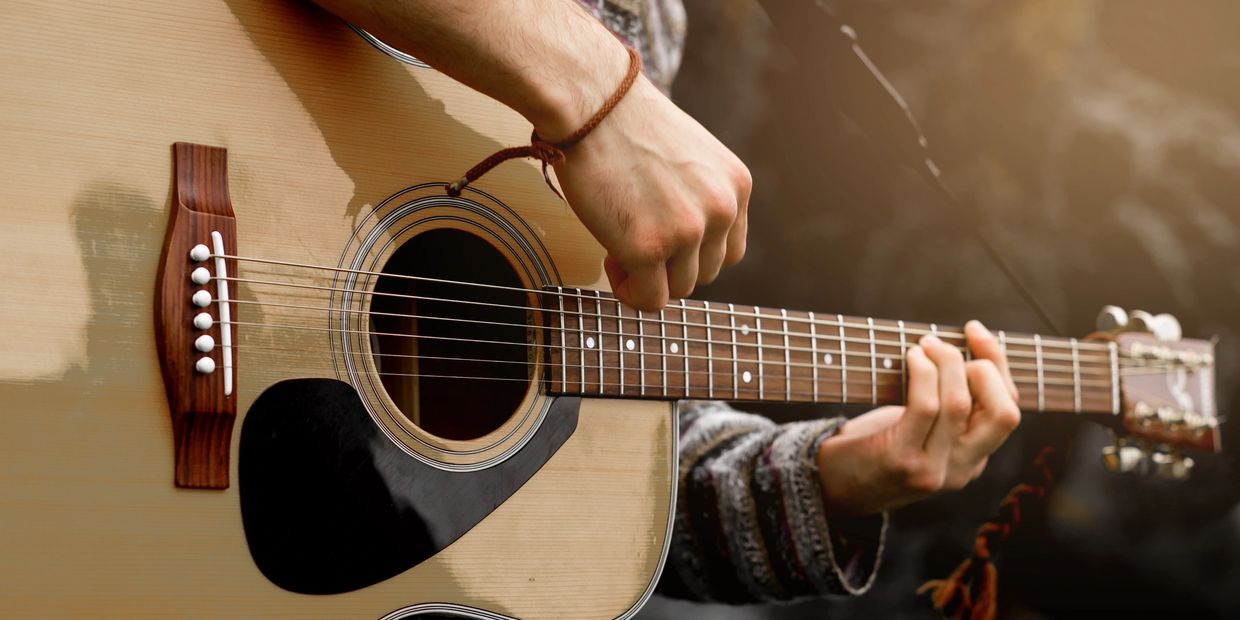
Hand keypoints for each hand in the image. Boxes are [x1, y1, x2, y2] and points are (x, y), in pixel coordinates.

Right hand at [550, 75, 751, 310]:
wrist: (590, 101)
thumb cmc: (626, 121)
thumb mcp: (690, 154)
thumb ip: (699, 194)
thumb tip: (684, 242)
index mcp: (737, 184)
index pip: (729, 249)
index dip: (692, 252)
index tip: (661, 236)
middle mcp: (721, 209)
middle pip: (705, 273)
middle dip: (670, 266)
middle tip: (633, 239)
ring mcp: (688, 231)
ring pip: (679, 289)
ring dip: (648, 278)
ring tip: (619, 247)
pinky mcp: (649, 247)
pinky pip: (650, 299)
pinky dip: (630, 292)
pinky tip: (610, 262)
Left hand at [815, 321, 1021, 516]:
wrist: (830, 487)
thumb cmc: (872, 445)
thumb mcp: (920, 430)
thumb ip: (946, 406)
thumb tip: (958, 346)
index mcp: (973, 459)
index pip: (1008, 409)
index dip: (998, 364)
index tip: (974, 331)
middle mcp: (962, 470)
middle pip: (1004, 413)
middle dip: (986, 366)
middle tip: (945, 346)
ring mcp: (933, 470)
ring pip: (960, 403)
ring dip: (946, 362)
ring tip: (923, 346)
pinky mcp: (902, 460)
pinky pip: (925, 407)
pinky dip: (923, 373)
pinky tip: (910, 358)